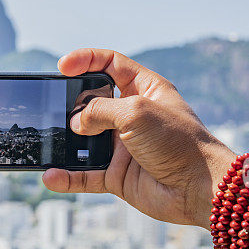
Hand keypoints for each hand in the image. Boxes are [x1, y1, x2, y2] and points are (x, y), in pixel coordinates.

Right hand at [42, 48, 234, 227]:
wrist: (200, 188)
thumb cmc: (178, 142)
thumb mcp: (137, 112)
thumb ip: (100, 110)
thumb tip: (75, 123)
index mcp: (145, 90)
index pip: (111, 64)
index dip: (86, 60)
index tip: (63, 66)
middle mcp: (132, 116)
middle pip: (91, 102)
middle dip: (70, 105)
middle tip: (55, 108)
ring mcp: (123, 147)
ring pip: (83, 141)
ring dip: (64, 143)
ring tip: (48, 141)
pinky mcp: (118, 175)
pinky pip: (85, 175)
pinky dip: (68, 177)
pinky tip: (52, 176)